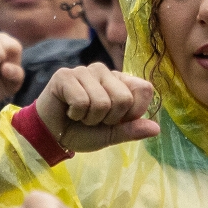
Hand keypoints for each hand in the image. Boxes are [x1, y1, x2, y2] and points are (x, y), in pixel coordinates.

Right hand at [34, 64, 159, 153]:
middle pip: (124, 98)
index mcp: (121, 82)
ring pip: (102, 101)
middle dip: (109, 119)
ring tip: (80, 115)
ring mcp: (85, 71)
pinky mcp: (65, 75)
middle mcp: (105, 72)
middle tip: (94, 119)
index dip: (133, 112)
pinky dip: (76, 114)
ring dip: (90, 118)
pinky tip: (69, 110)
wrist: (51, 136)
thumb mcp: (111, 135)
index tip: (116, 120)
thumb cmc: (82, 132)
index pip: (144, 89)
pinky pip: (82, 101)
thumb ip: (131, 130)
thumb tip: (156, 129)